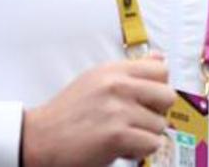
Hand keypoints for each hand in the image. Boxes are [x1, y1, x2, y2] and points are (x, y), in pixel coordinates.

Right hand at [21, 53, 175, 166]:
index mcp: (113, 70)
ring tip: (122, 134)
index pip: (161, 70)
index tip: (147, 99)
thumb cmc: (68, 113)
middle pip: (167, 96)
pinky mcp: (117, 135)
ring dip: (145, 135)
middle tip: (138, 120)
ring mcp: (118, 110)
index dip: (157, 88)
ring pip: (160, 125)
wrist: (41, 137)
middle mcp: (117, 86)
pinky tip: (122, 147)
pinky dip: (139, 150)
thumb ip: (128, 70)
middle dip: (156, 112)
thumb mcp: (96, 79)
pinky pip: (152, 144)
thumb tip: (159, 58)